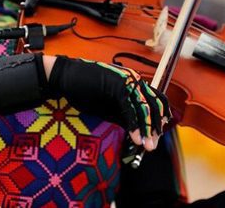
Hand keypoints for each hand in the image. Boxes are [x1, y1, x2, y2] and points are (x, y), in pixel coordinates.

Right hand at [47, 55, 169, 150]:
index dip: (159, 119)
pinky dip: (135, 125)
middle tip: (153, 145)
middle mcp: (134, 80)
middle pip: (155, 104)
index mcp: (134, 83)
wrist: (66, 77)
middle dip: (156, 127)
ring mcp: (128, 81)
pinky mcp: (118, 86)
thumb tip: (139, 132)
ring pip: (145, 107)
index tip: (157, 137)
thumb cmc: (85, 91)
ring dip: (148, 129)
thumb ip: (125, 116)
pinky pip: (131, 108)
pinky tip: (136, 139)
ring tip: (148, 146)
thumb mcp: (109, 107)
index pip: (156, 100)